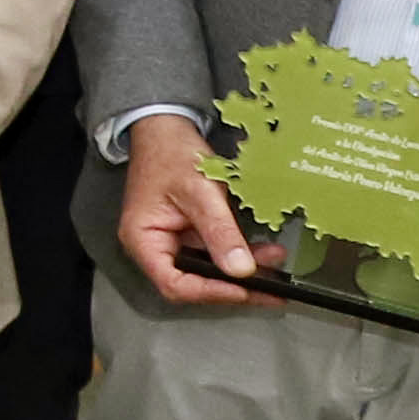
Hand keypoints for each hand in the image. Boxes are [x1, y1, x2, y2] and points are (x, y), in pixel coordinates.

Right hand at [116, 116, 271, 303]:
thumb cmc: (170, 152)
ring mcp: (171, 241)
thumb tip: (241, 269)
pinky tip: (263, 251)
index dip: (211, 292)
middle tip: (272, 290)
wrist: (165, 127)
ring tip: (275, 264)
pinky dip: (238, 253)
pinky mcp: (187, 233)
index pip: (175, 283)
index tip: (245, 289)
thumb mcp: (199, 191)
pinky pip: (213, 252)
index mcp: (143, 240)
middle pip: (193, 282)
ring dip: (241, 270)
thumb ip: (219, 231)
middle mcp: (154, 246)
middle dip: (234, 285)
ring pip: (207, 269)